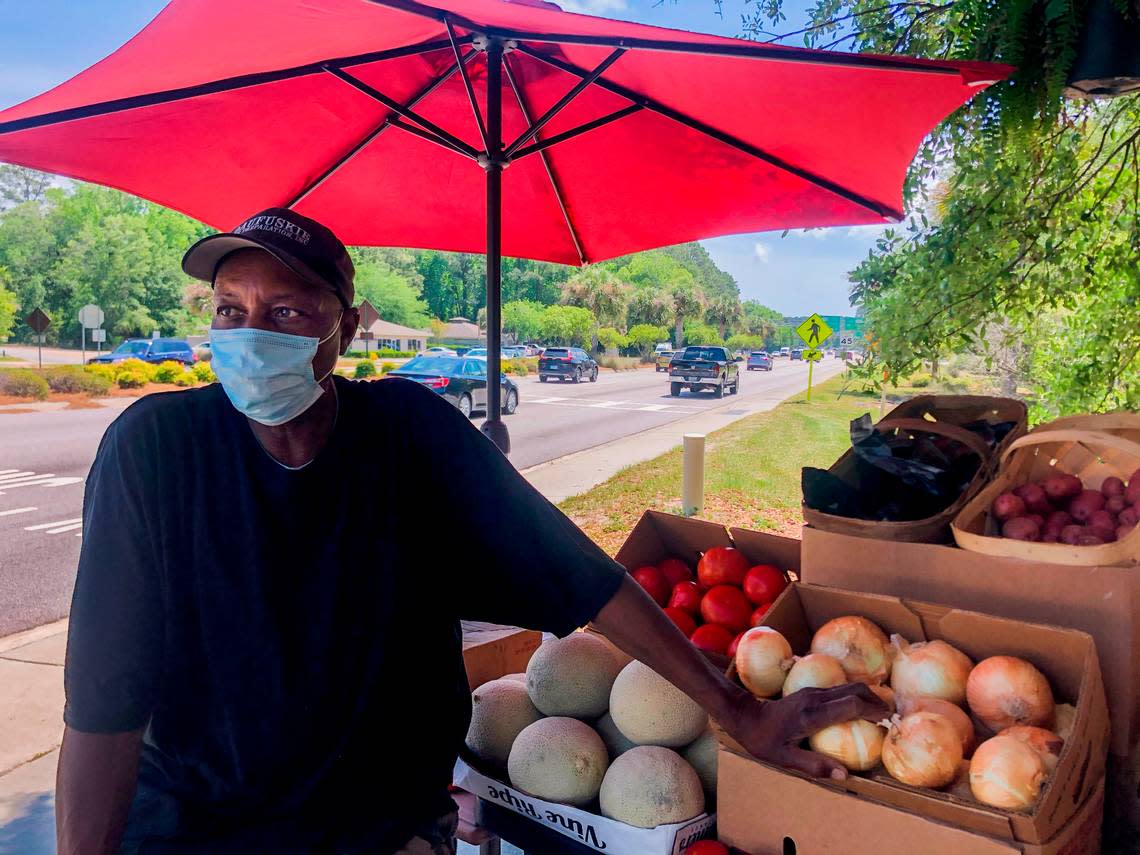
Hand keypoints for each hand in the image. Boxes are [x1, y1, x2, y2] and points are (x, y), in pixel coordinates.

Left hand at [723, 683, 888, 779]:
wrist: (744, 715)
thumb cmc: (763, 740)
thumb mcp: (785, 759)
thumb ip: (815, 766)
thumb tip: (845, 775)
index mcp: (811, 715)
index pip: (850, 705)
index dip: (873, 710)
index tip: (888, 720)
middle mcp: (815, 698)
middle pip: (854, 690)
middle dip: (876, 700)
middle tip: (891, 716)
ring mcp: (813, 692)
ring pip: (848, 687)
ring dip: (867, 697)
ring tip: (881, 713)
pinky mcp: (811, 691)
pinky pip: (839, 691)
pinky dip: (855, 697)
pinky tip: (860, 711)